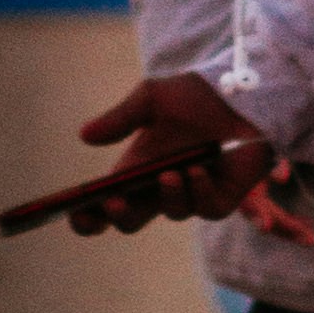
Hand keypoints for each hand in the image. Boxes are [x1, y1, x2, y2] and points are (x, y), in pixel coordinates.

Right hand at [69, 73, 313, 241]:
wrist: (241, 91)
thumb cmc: (195, 96)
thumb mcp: (151, 99)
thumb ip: (120, 119)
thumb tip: (84, 136)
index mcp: (136, 171)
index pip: (105, 206)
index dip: (88, 216)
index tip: (73, 211)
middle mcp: (160, 189)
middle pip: (130, 221)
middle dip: (117, 216)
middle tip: (112, 200)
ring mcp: (191, 196)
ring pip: (172, 212)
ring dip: (168, 195)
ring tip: (168, 172)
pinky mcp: (221, 198)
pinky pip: (206, 208)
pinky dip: (198, 191)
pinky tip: (197, 170)